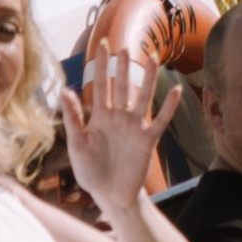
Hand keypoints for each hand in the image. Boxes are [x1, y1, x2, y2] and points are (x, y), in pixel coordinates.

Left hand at [63, 46, 179, 216]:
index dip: (101, 66)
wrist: (109, 196)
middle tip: (124, 46)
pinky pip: (161, 121)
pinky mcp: (147, 141)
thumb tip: (65, 90)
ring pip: (143, 97)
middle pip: (122, 87)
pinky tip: (176, 91)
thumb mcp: (77, 146)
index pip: (100, 86)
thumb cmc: (91, 172)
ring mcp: (135, 128)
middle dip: (123, 67)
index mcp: (100, 118)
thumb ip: (73, 119)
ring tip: (152, 58)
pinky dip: (169, 107)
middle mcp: (119, 118)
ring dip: (148, 79)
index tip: (102, 44)